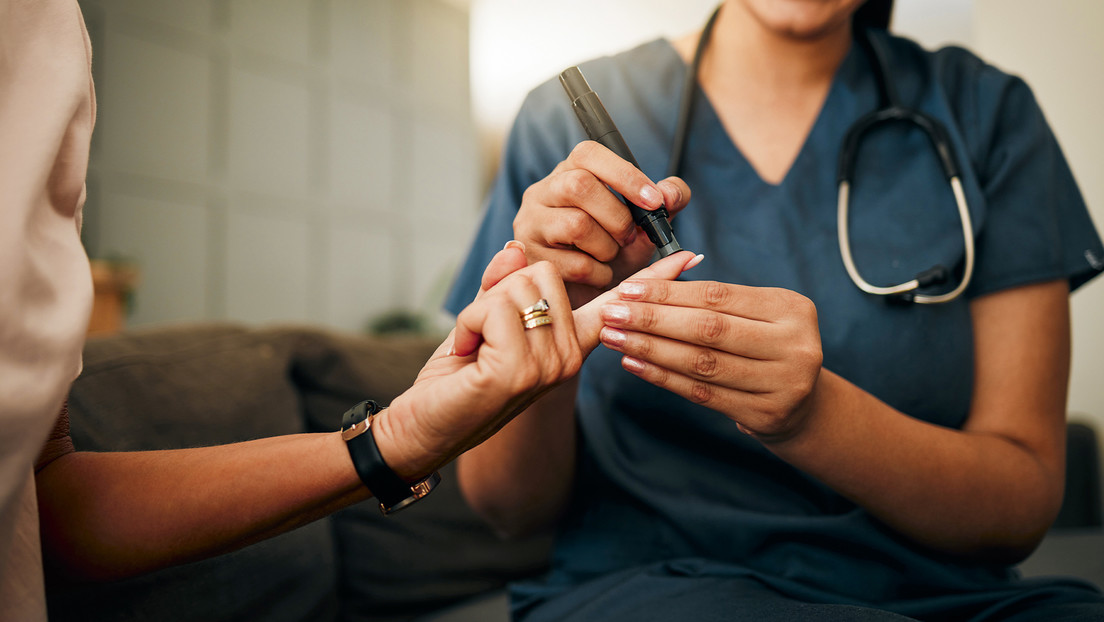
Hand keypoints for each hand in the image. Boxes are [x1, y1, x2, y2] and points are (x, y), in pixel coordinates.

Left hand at [374, 245, 703, 477]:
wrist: (425, 427)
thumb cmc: (456, 378)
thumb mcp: (484, 321)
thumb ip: (505, 283)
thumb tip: (516, 248)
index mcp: (570, 345)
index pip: (614, 305)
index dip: (651, 277)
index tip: (688, 256)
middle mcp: (569, 357)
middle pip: (541, 273)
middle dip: (499, 294)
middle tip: (485, 337)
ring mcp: (549, 366)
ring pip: (515, 288)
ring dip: (479, 312)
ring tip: (477, 349)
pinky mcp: (519, 371)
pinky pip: (492, 308)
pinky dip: (468, 325)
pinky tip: (468, 357)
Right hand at [513, 141, 691, 307]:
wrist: (591, 294)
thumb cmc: (615, 249)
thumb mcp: (645, 222)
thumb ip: (668, 201)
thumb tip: (670, 193)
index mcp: (571, 172)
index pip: (588, 154)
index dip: (624, 175)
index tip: (654, 201)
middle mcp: (543, 192)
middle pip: (579, 185)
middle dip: (617, 216)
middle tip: (631, 236)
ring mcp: (530, 224)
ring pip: (576, 225)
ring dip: (608, 247)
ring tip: (611, 256)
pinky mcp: (530, 258)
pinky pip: (574, 264)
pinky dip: (599, 273)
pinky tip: (600, 275)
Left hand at [597, 279, 823, 441]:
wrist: (804, 406)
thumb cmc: (767, 347)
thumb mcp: (758, 314)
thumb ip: (714, 298)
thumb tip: (655, 274)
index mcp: (791, 308)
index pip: (718, 296)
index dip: (669, 292)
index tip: (628, 289)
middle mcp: (794, 345)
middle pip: (709, 329)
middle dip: (653, 319)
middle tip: (612, 313)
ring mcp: (783, 384)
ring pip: (702, 363)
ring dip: (651, 349)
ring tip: (615, 338)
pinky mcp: (766, 415)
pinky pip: (702, 394)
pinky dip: (663, 378)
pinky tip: (634, 365)